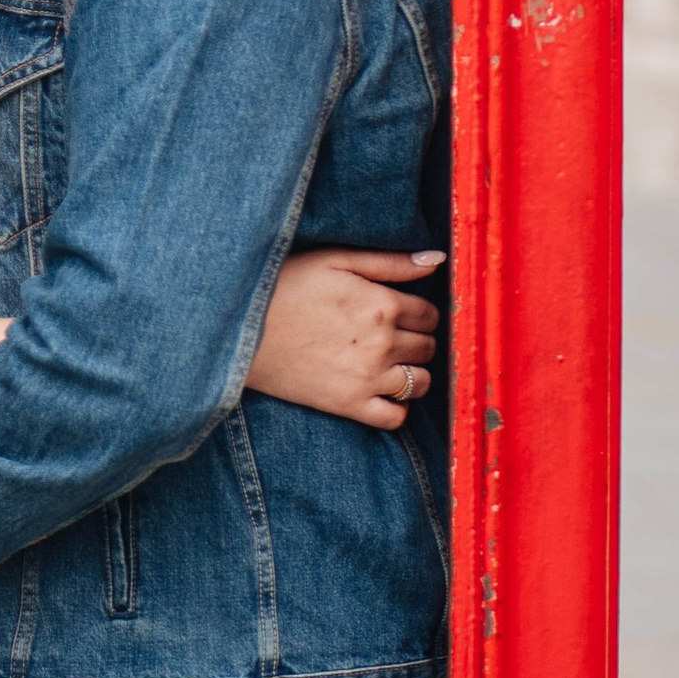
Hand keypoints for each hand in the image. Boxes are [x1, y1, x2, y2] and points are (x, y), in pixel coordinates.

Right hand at [247, 249, 441, 429]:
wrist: (240, 330)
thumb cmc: (285, 286)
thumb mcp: (335, 260)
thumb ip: (390, 261)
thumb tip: (438, 259)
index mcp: (382, 304)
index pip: (430, 314)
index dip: (420, 312)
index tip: (403, 312)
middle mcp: (382, 344)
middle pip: (428, 347)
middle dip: (417, 339)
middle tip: (393, 335)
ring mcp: (367, 378)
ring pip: (421, 383)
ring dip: (413, 372)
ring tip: (391, 363)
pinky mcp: (349, 405)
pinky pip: (395, 418)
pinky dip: (396, 407)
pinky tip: (381, 391)